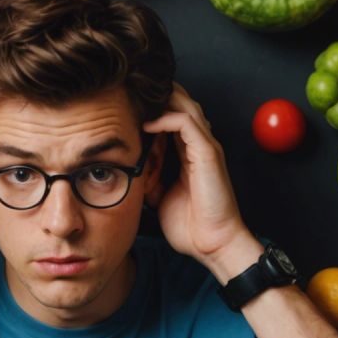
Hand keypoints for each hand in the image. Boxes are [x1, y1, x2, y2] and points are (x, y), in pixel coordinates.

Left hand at [143, 83, 256, 275]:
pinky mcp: (208, 152)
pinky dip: (165, 118)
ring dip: (161, 100)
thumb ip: (148, 175)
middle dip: (157, 96)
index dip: (152, 110)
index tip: (126, 110)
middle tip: (130, 94)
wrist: (211, 243)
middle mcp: (200, 145)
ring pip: (185, 105)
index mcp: (190, 154)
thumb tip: (128, 165)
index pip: (172, 118)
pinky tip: (147, 124)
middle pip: (181, 104)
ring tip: (136, 100)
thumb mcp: (158, 195)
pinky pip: (186, 122)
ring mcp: (206, 146)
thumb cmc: (189, 225)